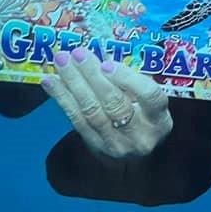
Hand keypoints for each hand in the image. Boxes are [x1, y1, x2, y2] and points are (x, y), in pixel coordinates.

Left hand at [43, 47, 172, 158]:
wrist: (134, 157)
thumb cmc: (143, 118)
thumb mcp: (148, 103)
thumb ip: (133, 83)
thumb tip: (103, 53)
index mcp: (159, 119)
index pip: (149, 96)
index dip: (128, 79)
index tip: (107, 64)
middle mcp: (140, 135)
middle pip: (115, 104)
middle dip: (93, 76)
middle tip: (78, 54)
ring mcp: (116, 144)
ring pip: (92, 111)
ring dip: (74, 84)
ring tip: (62, 62)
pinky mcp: (95, 146)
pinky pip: (76, 120)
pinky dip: (62, 98)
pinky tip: (51, 81)